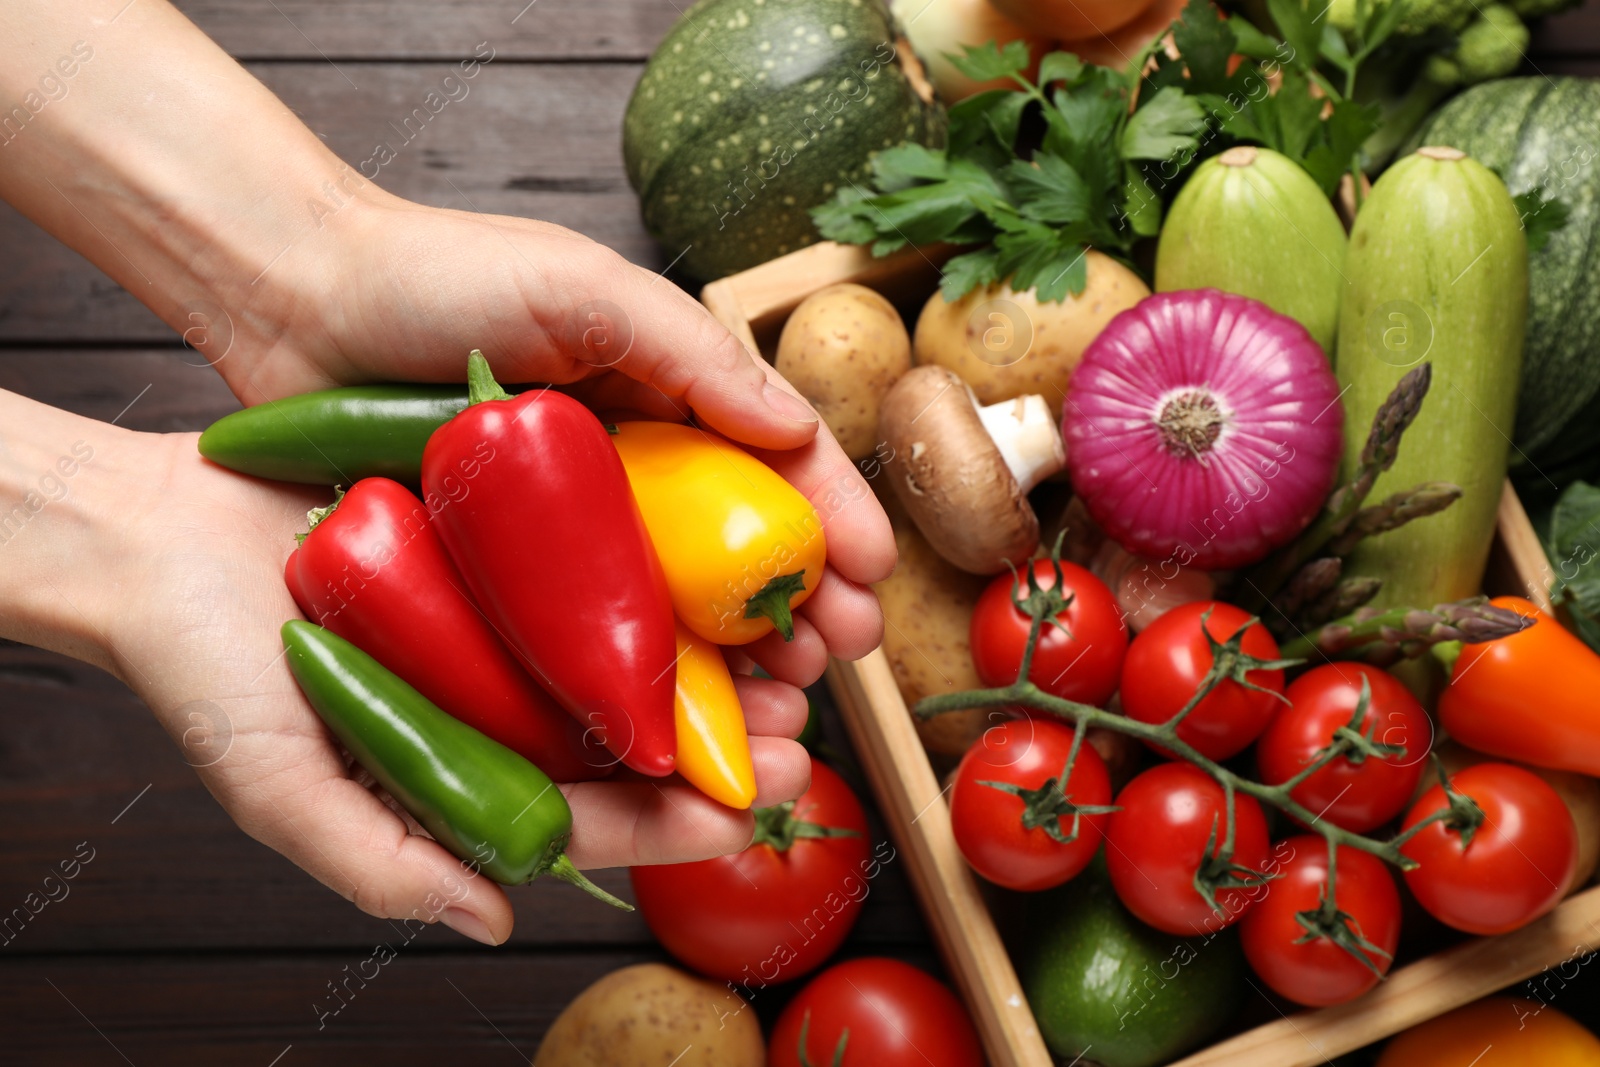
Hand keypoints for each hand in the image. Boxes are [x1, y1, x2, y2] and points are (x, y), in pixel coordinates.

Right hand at [75, 422, 827, 944]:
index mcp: (467, 774)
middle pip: (633, 740)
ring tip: (787, 670)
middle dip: (722, 752)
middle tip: (800, 745)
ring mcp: (506, 625)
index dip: (674, 824)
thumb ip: (384, 862)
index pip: (591, 818)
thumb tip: (493, 925)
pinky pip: (594, 566)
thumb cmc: (201, 670)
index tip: (748, 818)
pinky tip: (715, 573)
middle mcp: (500, 704)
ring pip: (633, 657)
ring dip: (714, 667)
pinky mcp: (502, 545)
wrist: (153, 536)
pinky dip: (659, 576)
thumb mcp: (280, 787)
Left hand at [216, 195, 895, 686]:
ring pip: (678, 609)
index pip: (777, 462)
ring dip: (743, 662)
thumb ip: (694, 350)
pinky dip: (645, 678)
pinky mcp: (506, 576)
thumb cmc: (438, 272)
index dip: (836, 518)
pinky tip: (682, 717)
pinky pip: (588, 633)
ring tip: (784, 704)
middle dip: (804, 607)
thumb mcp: (585, 288)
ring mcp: (569, 527)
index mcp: (665, 395)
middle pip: (741, 551)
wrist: (295, 302)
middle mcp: (630, 467)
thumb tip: (797, 429)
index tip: (875, 575)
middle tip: (839, 658)